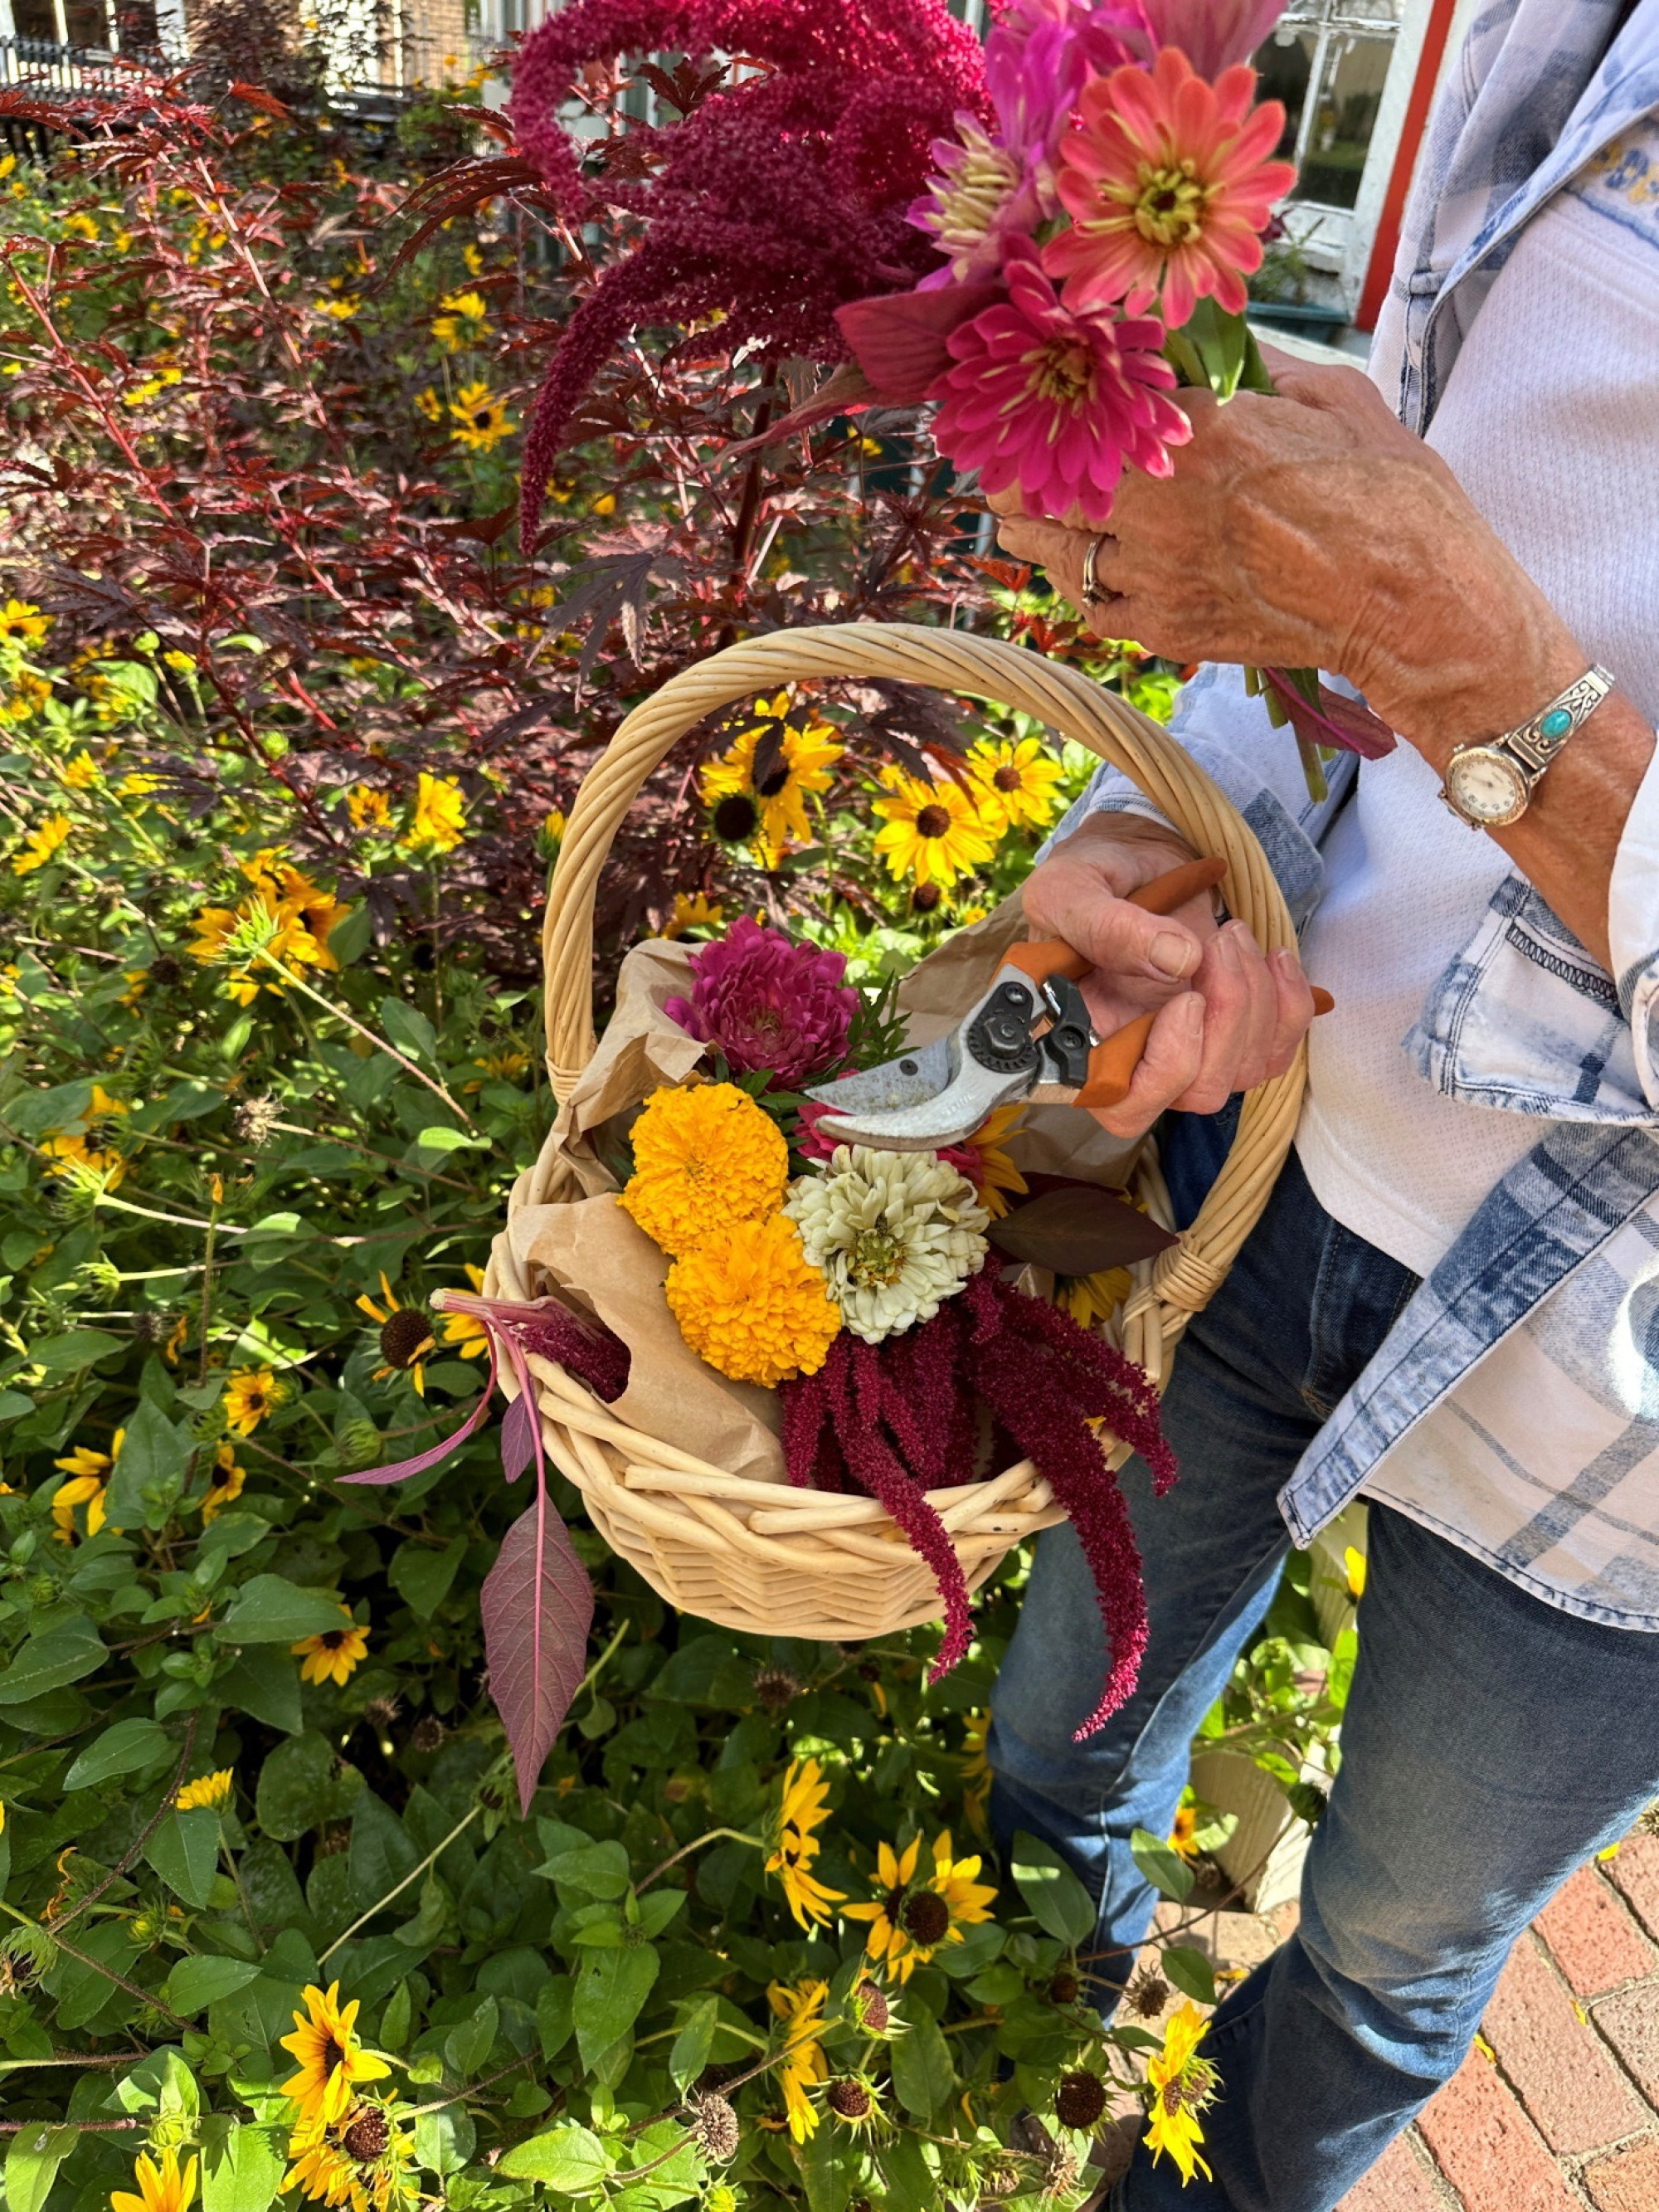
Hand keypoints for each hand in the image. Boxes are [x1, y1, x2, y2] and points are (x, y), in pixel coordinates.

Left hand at [990, 351, 1583, 752]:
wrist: (1412, 601)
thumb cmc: (1389, 495)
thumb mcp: (1333, 396)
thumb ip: (1262, 367)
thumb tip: (1221, 344)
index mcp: (1200, 430)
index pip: (1098, 405)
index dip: (1065, 400)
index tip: (1044, 395)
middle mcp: (1161, 502)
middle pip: (1050, 483)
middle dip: (1023, 472)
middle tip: (1004, 465)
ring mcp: (1158, 572)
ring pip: (1059, 551)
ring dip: (1037, 533)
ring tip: (1017, 519)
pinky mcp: (1168, 629)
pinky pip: (1096, 609)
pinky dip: (1083, 587)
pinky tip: (1081, 570)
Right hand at [1025, 813, 1316, 1137]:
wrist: (1134, 863)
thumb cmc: (1086, 882)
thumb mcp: (1070, 890)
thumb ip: (1107, 925)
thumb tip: (1178, 960)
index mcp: (1081, 1044)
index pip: (1123, 1106)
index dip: (1166, 1072)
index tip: (1187, 1001)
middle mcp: (1136, 1063)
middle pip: (1198, 1092)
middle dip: (1227, 1019)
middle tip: (1217, 943)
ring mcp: (1189, 1055)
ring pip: (1244, 1071)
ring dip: (1255, 998)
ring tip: (1233, 934)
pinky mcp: (1232, 1037)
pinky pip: (1278, 1049)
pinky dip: (1290, 1004)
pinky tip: (1273, 958)